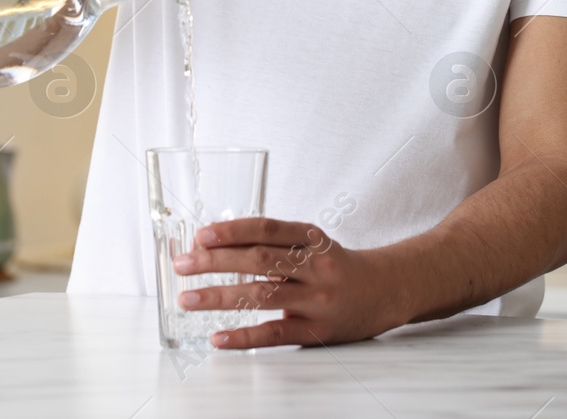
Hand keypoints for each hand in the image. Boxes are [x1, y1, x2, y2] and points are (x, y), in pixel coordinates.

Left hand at [170, 217, 411, 348]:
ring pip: (262, 295)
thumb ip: (276, 243)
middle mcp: (315, 266)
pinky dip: (243, 336)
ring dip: (219, 296)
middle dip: (215, 261)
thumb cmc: (337, 266)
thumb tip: (218, 244)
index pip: (268, 229)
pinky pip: (274, 333)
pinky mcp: (316, 330)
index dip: (233, 230)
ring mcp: (316, 299)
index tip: (201, 235)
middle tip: (182, 264)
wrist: (385, 291)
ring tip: (188, 299)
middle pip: (259, 260)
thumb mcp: (313, 244)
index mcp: (312, 239)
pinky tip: (218, 337)